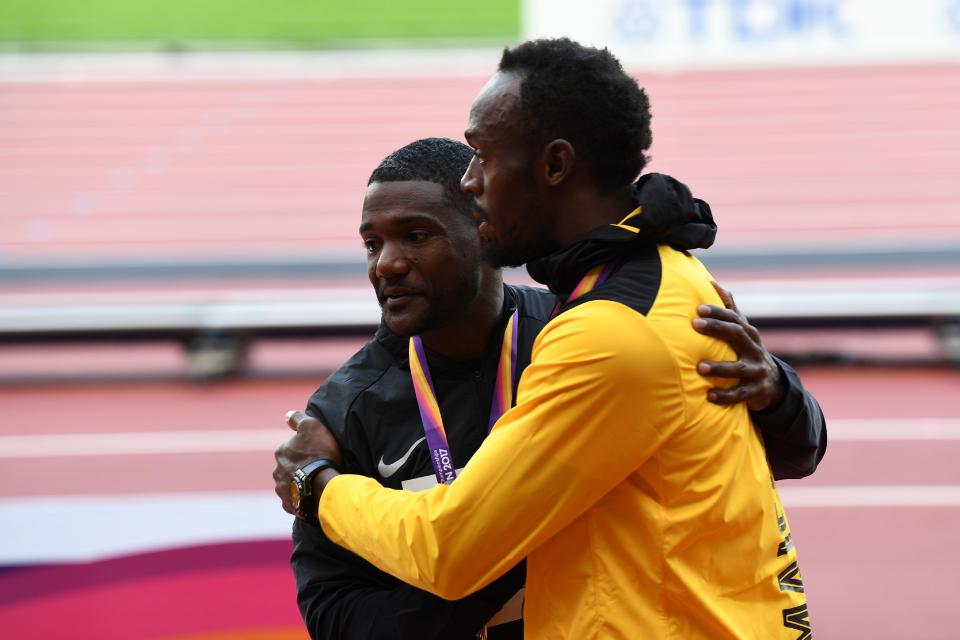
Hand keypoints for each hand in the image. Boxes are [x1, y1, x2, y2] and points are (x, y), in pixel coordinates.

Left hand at [273, 410, 342, 515]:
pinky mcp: (289, 505)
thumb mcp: (311, 426)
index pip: (291, 448)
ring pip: (290, 484)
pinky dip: (300, 499)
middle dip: (298, 467)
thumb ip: (297, 419)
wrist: (323, 485)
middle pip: (288, 467)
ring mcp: (282, 490)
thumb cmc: (319, 454)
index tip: (316, 453)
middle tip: (316, 468)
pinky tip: (311, 497)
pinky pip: (294, 501)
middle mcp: (277, 471)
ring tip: (315, 484)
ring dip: (299, 483)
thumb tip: (287, 415)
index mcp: (281, 452)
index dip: (304, 450)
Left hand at [692, 282, 784, 411]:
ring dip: (719, 367)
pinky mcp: (755, 391)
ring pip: (738, 368)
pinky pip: (740, 395)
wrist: (772, 384)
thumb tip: (714, 283)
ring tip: (699, 367)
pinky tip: (709, 396)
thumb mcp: (743, 331)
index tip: (698, 307)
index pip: (734, 318)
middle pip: (737, 334)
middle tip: (694, 324)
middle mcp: (754, 349)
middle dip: (716, 328)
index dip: (718, 311)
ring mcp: (756, 370)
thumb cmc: (748, 351)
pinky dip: (725, 396)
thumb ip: (730, 309)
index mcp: (748, 334)